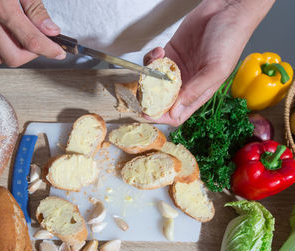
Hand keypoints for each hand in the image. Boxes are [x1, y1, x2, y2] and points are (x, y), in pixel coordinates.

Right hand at [0, 0, 65, 66]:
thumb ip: (36, 10)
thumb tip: (50, 30)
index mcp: (2, 7)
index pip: (31, 40)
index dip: (49, 50)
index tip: (58, 53)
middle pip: (13, 57)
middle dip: (30, 56)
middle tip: (39, 45)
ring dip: (13, 54)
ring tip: (20, 41)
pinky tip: (3, 40)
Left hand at [143, 0, 274, 125]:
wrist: (226, 10)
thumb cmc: (230, 39)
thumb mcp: (216, 69)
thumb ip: (195, 91)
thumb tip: (175, 112)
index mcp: (198, 93)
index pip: (176, 114)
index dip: (161, 117)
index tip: (148, 113)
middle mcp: (186, 83)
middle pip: (160, 100)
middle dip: (148, 98)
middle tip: (142, 90)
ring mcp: (176, 69)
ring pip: (153, 82)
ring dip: (148, 76)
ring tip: (156, 63)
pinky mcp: (169, 53)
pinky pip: (153, 63)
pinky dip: (151, 58)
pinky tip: (159, 51)